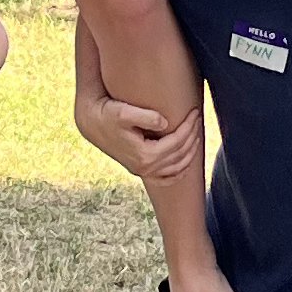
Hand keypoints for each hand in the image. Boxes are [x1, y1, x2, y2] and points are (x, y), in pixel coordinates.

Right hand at [78, 82, 201, 184]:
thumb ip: (145, 117)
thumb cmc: (108, 114)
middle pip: (179, 154)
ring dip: (190, 152)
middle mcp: (145, 167)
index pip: (176, 142)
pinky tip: (186, 165)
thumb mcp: (124, 112)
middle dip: (193, 136)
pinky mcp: (140, 169)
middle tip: (198, 119)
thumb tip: (165, 123)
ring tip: (197, 134)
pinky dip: (178, 173)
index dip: (188, 127)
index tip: (194, 112)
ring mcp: (143, 171)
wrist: (92, 123)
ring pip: (176, 168)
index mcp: (145, 154)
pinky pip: (164, 179)